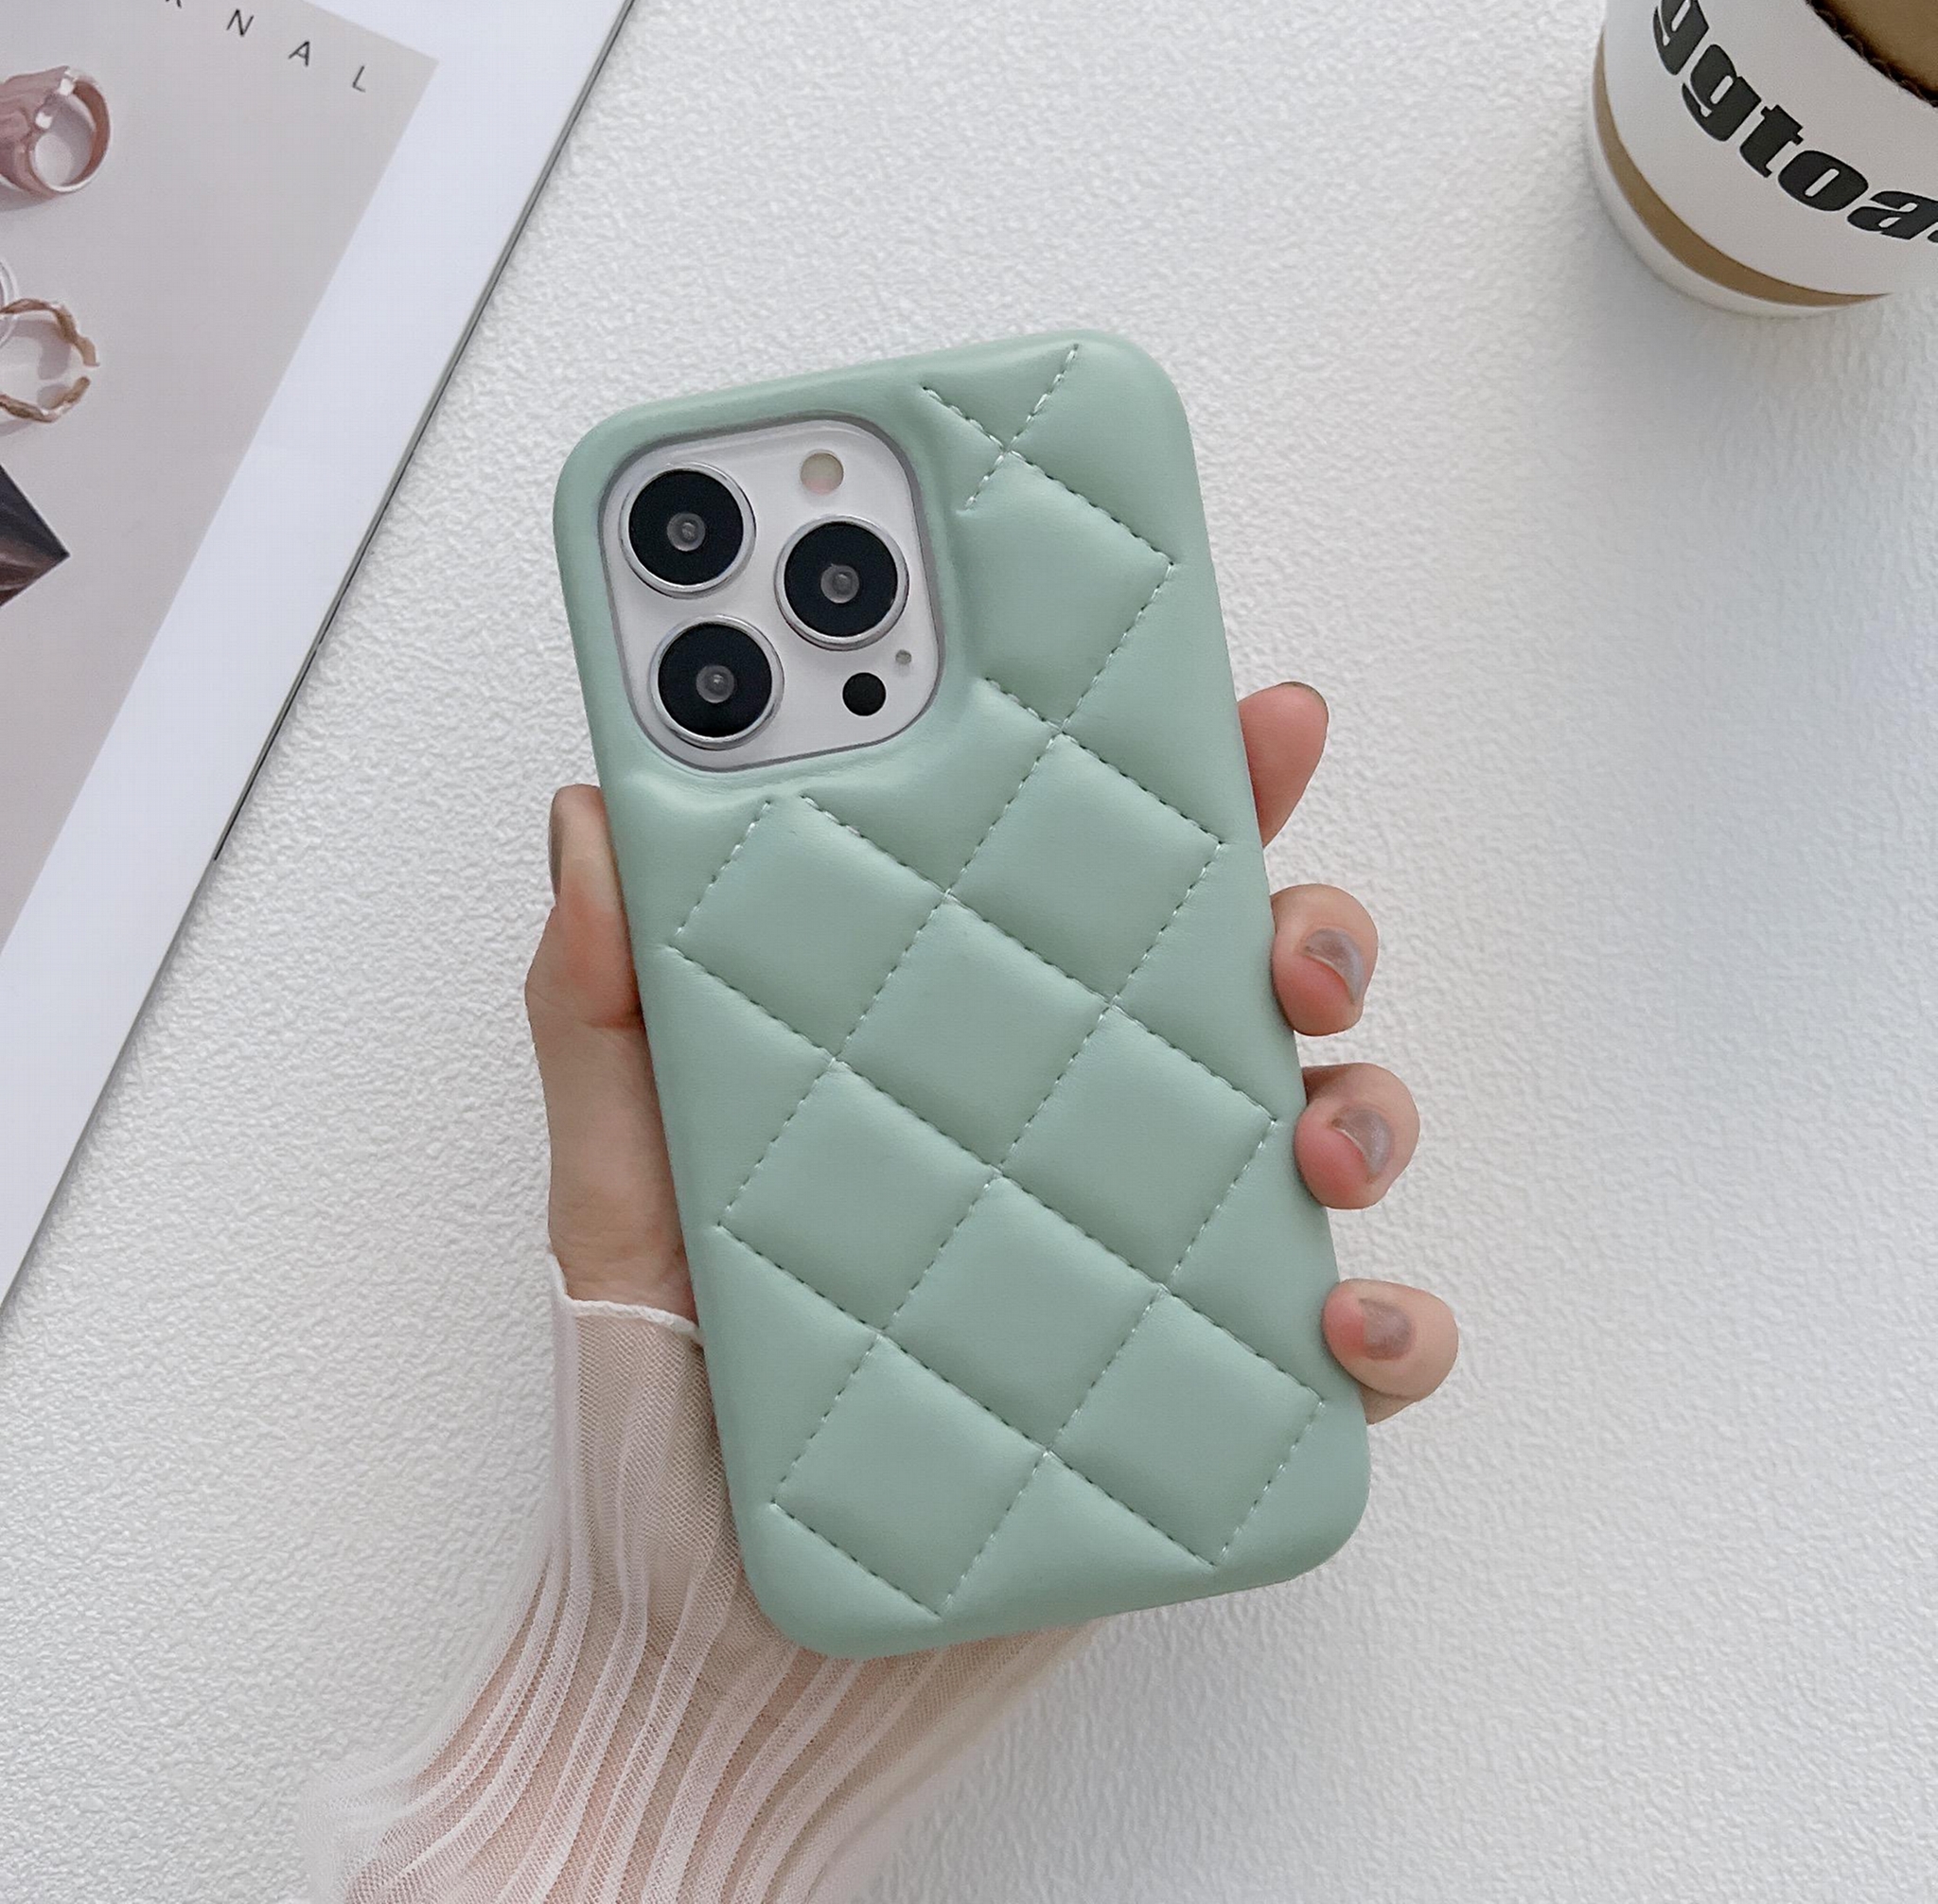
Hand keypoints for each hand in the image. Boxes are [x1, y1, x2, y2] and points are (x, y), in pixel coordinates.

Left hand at [525, 681, 1455, 1422]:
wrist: (710, 1677)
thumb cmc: (662, 1428)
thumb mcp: (617, 1199)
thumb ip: (602, 1014)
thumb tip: (594, 814)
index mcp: (959, 1064)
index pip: (1082, 896)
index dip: (1173, 795)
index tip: (1232, 715)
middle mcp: (1072, 1144)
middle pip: (1236, 994)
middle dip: (1306, 926)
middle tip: (1291, 931)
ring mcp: (1149, 1271)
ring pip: (1320, 1139)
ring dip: (1367, 1104)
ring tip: (1320, 1136)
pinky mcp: (1201, 1410)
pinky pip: (1344, 1357)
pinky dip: (1389, 1328)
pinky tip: (1342, 1322)